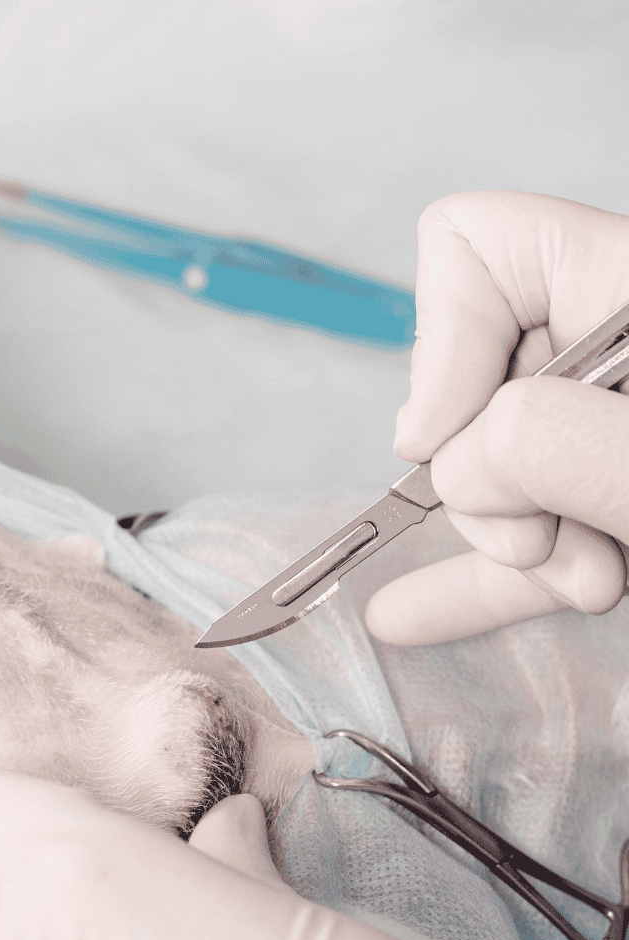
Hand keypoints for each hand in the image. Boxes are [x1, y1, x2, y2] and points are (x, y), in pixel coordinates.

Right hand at [365, 192, 628, 645]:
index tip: (454, 432)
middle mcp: (608, 351)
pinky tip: (407, 618)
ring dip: (500, 538)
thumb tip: (448, 460)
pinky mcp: (603, 515)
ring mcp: (599, 439)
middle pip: (467, 376)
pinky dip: (471, 583)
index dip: (439, 338)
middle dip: (481, 472)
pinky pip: (513, 544)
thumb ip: (548, 442)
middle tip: (540, 534)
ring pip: (483, 468)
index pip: (476, 246)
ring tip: (578, 580)